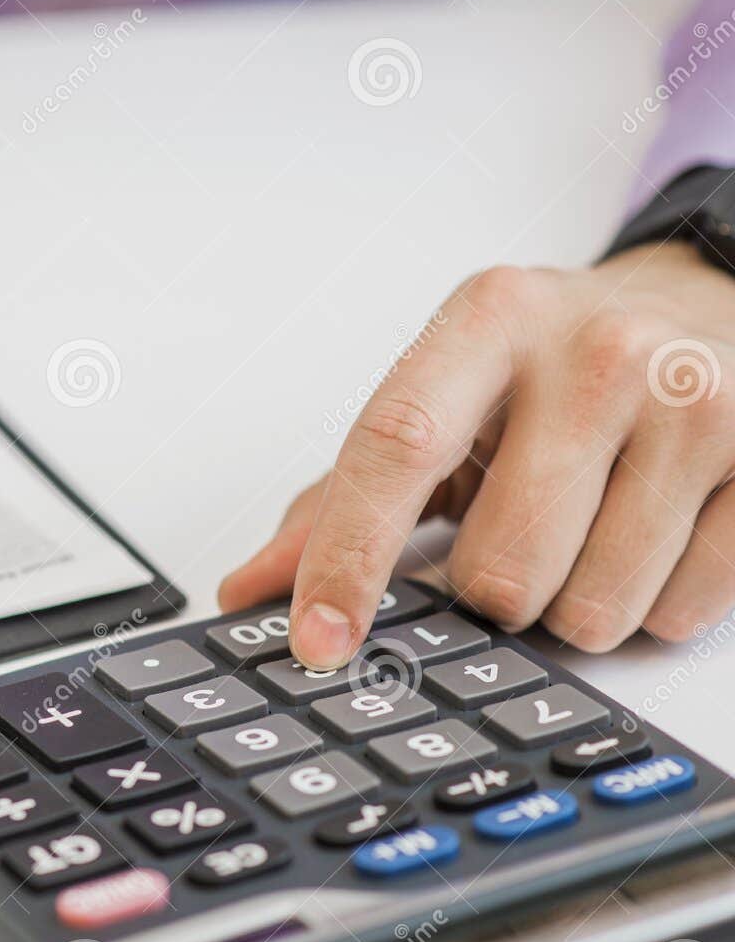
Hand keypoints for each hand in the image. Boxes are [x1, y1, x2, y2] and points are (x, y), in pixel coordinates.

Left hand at [219, 242, 734, 666]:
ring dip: (575, 602)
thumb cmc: (554, 363)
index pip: (395, 450)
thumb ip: (342, 495)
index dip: (346, 558)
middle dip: (492, 589)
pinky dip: (654, 601)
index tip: (315, 640)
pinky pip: (683, 610)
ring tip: (592, 522)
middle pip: (500, 571)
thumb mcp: (444, 395)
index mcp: (486, 322)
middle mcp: (596, 352)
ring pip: (592, 609)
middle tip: (517, 532)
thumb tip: (253, 589)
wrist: (708, 301)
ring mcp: (697, 403)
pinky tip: (656, 529)